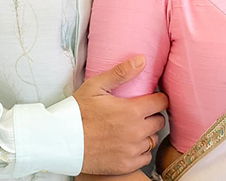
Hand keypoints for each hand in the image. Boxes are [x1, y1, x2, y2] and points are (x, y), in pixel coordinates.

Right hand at [74, 55, 167, 174]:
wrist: (63, 142)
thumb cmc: (78, 112)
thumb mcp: (97, 86)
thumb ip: (121, 72)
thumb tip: (142, 60)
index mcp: (132, 111)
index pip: (162, 103)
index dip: (158, 98)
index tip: (151, 98)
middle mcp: (136, 132)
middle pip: (159, 121)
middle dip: (153, 115)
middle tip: (140, 112)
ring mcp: (131, 150)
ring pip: (152, 139)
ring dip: (147, 133)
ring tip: (133, 128)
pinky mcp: (126, 165)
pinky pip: (145, 157)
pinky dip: (140, 151)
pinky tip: (129, 143)